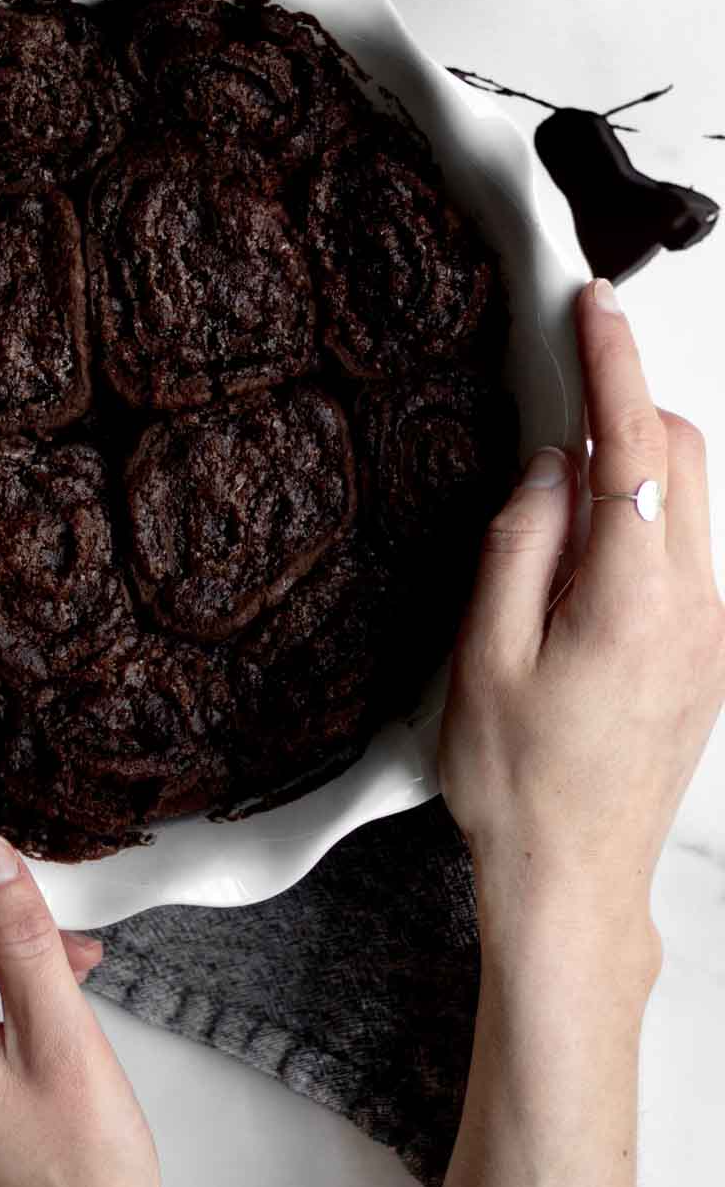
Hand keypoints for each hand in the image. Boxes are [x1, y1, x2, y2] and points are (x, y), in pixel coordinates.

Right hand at [441, 278, 724, 950]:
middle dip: (626, 407)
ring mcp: (712, 631)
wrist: (574, 878)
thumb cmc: (521, 787)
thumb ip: (518, 542)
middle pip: (682, 455)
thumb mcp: (485, 655)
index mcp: (635, 598)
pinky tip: (577, 566)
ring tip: (550, 512)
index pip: (633, 444)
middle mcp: (695, 607)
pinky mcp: (707, 651)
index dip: (612, 363)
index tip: (594, 308)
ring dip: (631, 468)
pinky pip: (685, 550)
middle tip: (555, 404)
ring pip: (690, 500)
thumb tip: (548, 468)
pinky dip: (639, 522)